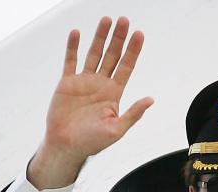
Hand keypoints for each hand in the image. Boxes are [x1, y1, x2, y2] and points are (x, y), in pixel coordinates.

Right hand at [30, 17, 154, 188]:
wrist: (66, 146)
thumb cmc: (92, 142)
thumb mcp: (117, 129)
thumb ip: (133, 114)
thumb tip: (151, 100)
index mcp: (114, 93)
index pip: (126, 67)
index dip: (133, 51)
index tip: (139, 34)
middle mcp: (101, 84)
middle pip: (112, 55)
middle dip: (119, 38)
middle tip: (124, 20)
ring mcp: (84, 81)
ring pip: (94, 53)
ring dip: (100, 37)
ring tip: (106, 20)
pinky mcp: (67, 83)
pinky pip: (71, 61)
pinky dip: (73, 47)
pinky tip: (77, 33)